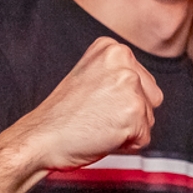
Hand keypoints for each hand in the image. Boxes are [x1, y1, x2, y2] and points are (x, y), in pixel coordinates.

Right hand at [13, 37, 162, 171]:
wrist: (40, 137)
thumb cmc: (62, 114)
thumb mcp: (91, 78)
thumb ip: (118, 76)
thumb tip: (144, 87)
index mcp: (113, 49)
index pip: (143, 81)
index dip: (121, 100)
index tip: (96, 101)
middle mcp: (124, 61)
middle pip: (152, 98)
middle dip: (130, 113)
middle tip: (97, 114)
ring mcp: (130, 86)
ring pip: (149, 118)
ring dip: (128, 129)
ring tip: (98, 123)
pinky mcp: (133, 112)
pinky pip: (144, 138)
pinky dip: (126, 144)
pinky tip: (102, 135)